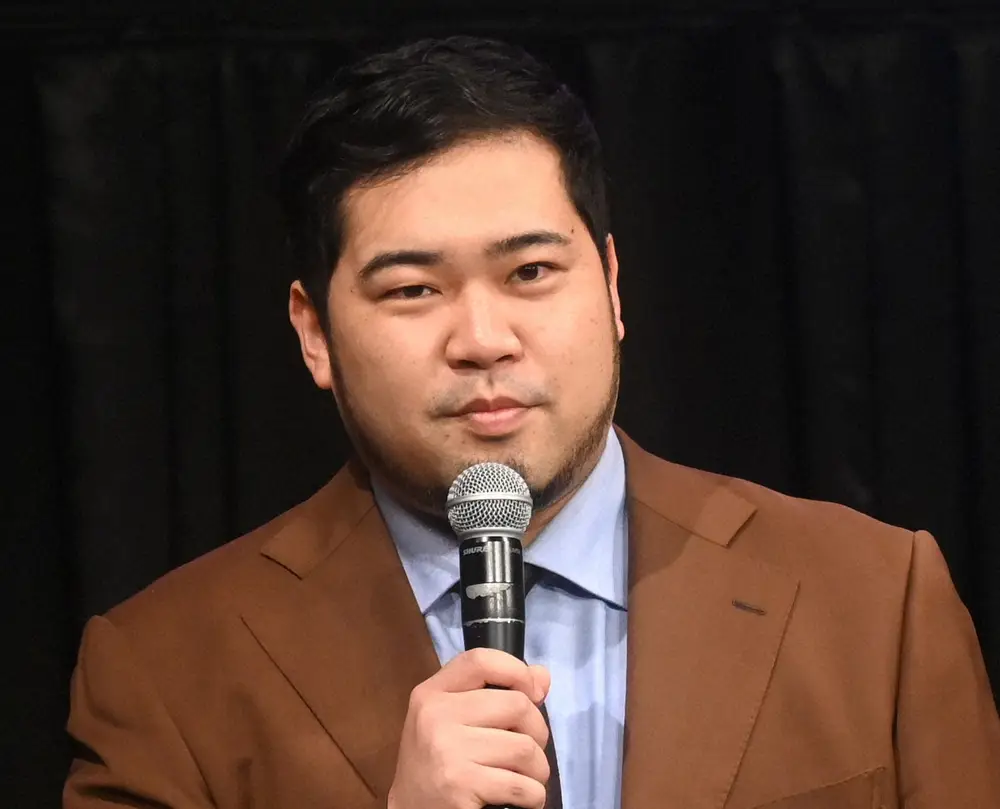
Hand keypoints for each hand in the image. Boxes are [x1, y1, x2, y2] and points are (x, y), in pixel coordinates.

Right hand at [387, 647, 551, 808]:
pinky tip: (521, 798)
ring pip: (525, 748)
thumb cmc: (437, 764)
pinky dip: (533, 795)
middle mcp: (435, 716)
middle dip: (537, 731)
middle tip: (528, 751)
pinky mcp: (461, 786)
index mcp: (432, 694)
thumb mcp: (453, 721)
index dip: (517, 670)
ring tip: (525, 777)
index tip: (533, 692)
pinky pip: (522, 786)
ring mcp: (447, 751)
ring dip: (537, 769)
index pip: (481, 661)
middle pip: (516, 705)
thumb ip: (495, 693)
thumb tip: (542, 677)